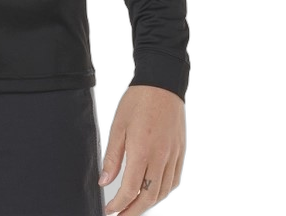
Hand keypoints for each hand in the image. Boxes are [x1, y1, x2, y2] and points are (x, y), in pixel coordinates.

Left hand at [99, 84, 185, 214]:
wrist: (162, 83)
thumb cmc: (137, 101)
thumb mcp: (118, 126)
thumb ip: (112, 156)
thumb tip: (104, 182)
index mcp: (143, 150)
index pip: (131, 189)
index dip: (119, 204)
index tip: (109, 210)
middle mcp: (161, 157)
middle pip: (149, 196)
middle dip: (133, 212)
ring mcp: (174, 156)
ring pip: (163, 191)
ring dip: (148, 204)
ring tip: (134, 208)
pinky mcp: (181, 152)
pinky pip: (174, 180)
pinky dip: (163, 192)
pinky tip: (154, 193)